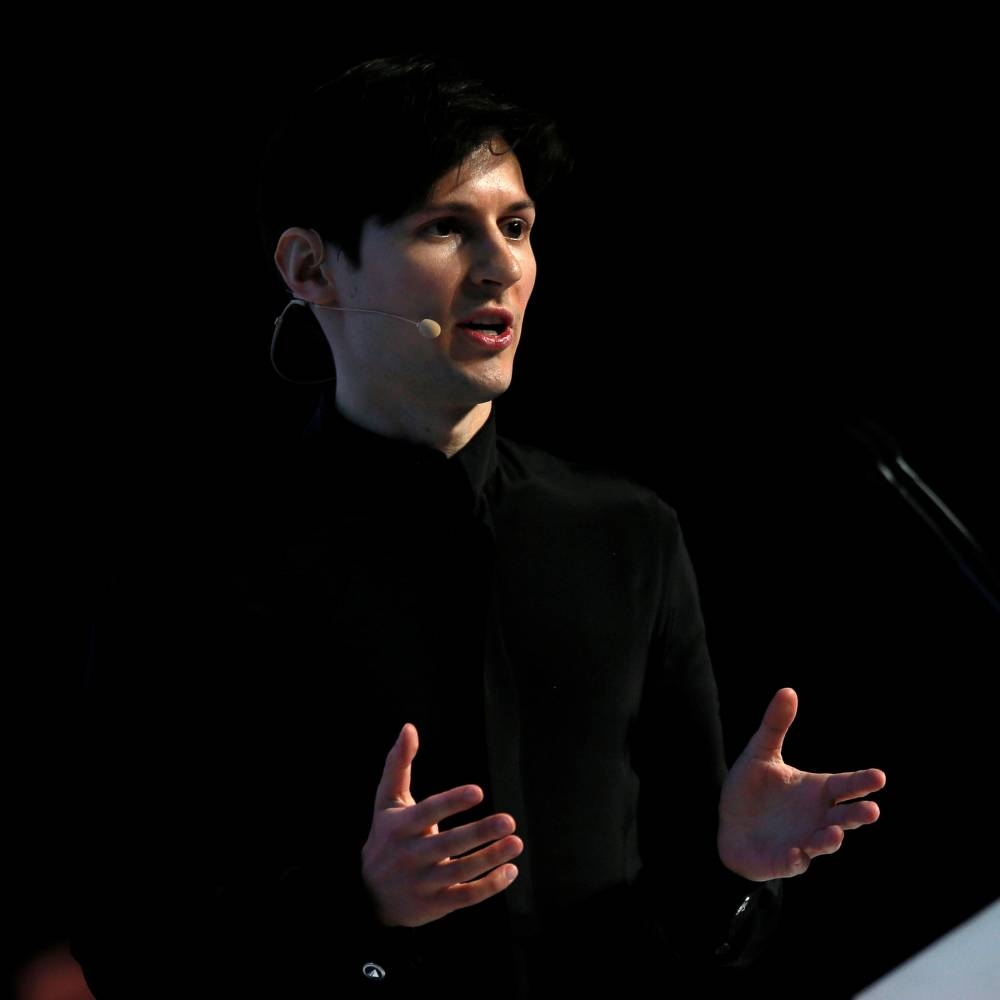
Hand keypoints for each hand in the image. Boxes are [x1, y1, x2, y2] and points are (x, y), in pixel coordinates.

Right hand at [360, 723, 522, 926]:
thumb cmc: (386, 836)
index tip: (478, 791)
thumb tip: (409, 727)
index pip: (428, 812)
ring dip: (491, 858)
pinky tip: (510, 870)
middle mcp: (410, 855)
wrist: (366, 894)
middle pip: (448, 844)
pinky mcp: (435, 905)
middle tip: (509, 820)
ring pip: (461, 871)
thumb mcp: (387, 801)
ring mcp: (423, 883)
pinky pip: (465, 897)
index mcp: (401, 827)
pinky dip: (490, 886)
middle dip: (480, 833)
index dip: (452, 802)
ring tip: (516, 842)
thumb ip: (399, 764)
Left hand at [718, 687, 885, 880]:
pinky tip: (796, 854)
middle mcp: (817, 818)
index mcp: (817, 792)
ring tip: (835, 834)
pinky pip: (793, 863)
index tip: (879, 776)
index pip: (844, 786)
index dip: (861, 782)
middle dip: (857, 815)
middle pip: (843, 817)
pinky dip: (796, 860)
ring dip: (830, 840)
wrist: (729, 825)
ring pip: (823, 843)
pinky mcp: (783, 861)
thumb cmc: (751, 789)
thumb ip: (775, 725)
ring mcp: (803, 841)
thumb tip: (788, 689)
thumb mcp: (760, 753)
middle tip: (872, 810)